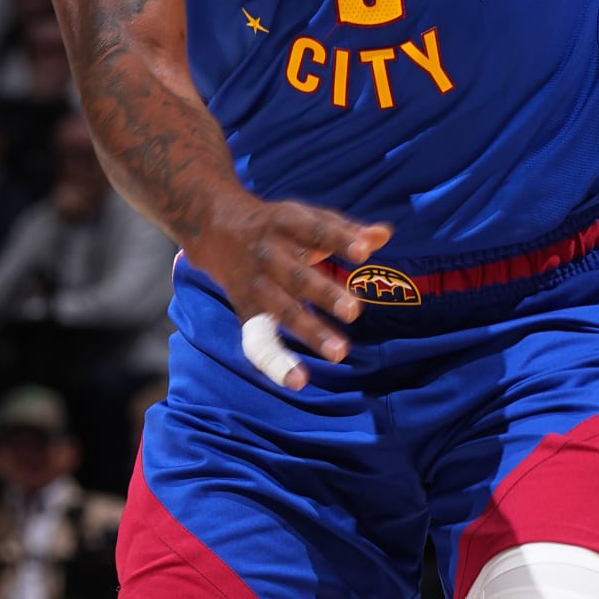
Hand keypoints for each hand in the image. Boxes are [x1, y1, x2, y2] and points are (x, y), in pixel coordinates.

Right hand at [192, 192, 392, 390]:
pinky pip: (257, 340)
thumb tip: (383, 234)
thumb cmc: (276, 226)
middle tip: (354, 311)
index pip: (316, 231)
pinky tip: (298, 381)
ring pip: (281, 310)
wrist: (215, 228)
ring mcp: (256, 285)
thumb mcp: (305, 217)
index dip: (339, 240)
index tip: (364, 252)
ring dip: (309, 332)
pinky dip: (275, 363)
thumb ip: (345, 229)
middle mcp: (268, 255)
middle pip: (296, 276)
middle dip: (324, 294)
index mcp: (286, 224)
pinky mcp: (246, 310)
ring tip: (339, 352)